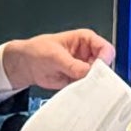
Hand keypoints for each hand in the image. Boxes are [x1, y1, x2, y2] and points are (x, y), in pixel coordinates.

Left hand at [0, 28, 115, 89]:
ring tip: (79, 85)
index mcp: (85, 39)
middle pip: (104, 65)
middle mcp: (88, 54)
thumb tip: (88, 72)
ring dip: (91, 84)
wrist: (26, 65)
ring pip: (97, 78)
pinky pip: (87, 87)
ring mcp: (84, 68)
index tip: (97, 69)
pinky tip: (77, 91)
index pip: (105, 48)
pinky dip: (84, 91)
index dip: (104, 59)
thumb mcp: (54, 55)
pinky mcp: (78, 80)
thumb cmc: (37, 50)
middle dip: (99, 74)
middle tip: (89, 80)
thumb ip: (72, 65)